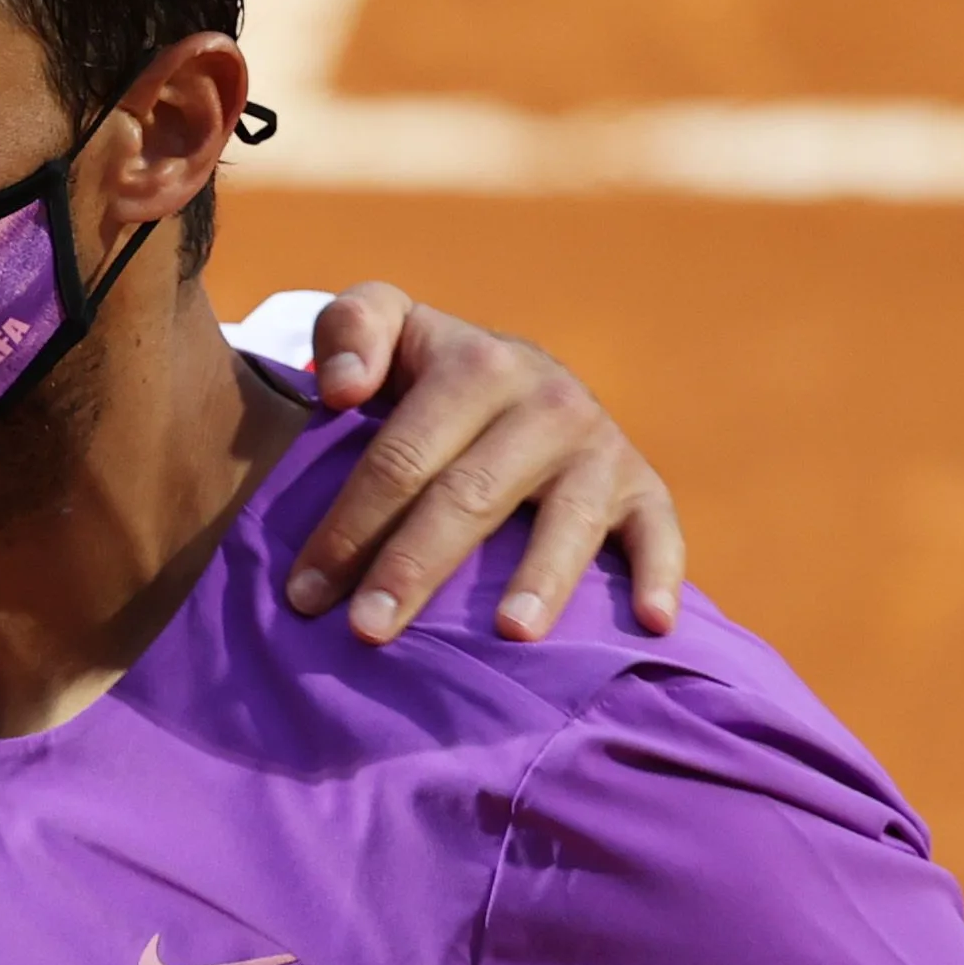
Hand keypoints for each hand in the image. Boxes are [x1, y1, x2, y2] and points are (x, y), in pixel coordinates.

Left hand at [285, 283, 689, 644]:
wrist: (516, 379)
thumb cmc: (427, 375)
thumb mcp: (386, 329)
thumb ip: (350, 330)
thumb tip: (342, 389)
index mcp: (476, 363)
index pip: (402, 455)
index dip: (349, 524)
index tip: (304, 593)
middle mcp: (547, 399)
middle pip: (471, 494)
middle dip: (414, 567)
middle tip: (366, 632)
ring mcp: (599, 446)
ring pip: (567, 520)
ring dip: (541, 578)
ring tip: (510, 635)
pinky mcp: (643, 486)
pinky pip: (658, 531)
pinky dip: (659, 574)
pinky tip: (650, 622)